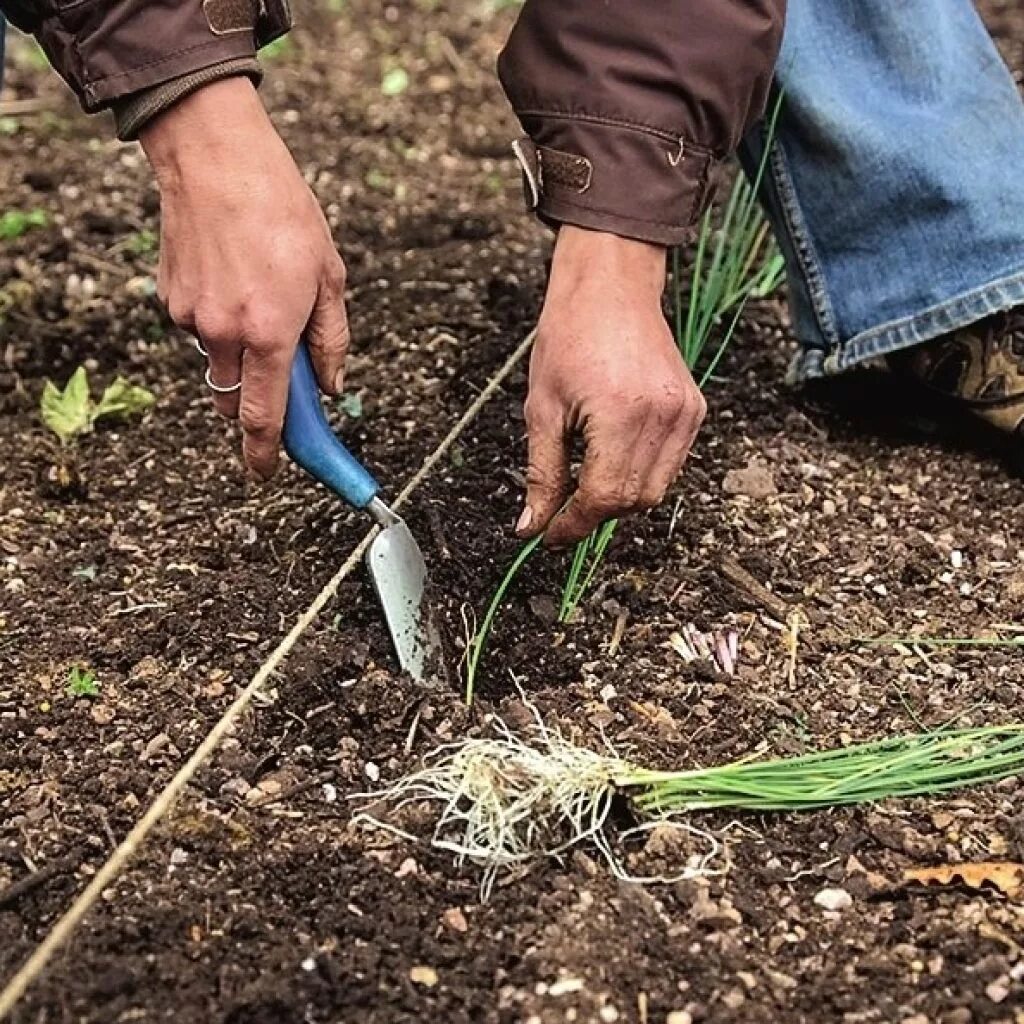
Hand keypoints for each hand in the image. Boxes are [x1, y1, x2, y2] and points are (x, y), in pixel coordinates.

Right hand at [141, 78, 348, 477]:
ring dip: (242, 353)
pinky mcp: (170, 301)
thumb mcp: (329, 277)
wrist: (216, 158)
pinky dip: (220, 322)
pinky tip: (234, 278)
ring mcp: (191, 319)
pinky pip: (200, 332)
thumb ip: (331, 342)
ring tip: (261, 293)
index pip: (264, 418)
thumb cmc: (281, 211)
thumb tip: (332, 387)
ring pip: (218, 365)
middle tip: (282, 369)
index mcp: (269, 334)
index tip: (267, 474)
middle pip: (235, 402)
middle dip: (257, 402)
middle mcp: (224, 335)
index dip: (267, 455)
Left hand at [517, 227, 705, 547]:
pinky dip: (641, 474)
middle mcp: (663, 417)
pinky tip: (614, 455)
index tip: (550, 533)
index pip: (603, 498)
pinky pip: (670, 465)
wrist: (610, 287)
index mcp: (621, 414)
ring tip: (587, 476)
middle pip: (632, 501)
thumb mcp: (542, 408)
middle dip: (595, 514)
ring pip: (655, 490)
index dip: (573, 524)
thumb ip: (542, 473)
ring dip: (619, 498)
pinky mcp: (694, 409)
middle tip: (563, 508)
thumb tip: (532, 527)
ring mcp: (685, 414)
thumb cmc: (570, 335)